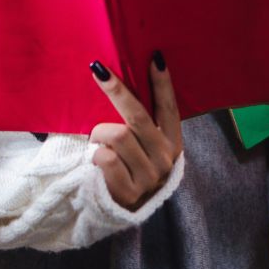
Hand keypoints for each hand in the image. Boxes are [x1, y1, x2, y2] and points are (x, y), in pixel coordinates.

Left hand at [88, 53, 182, 209]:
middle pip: (138, 117)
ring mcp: (148, 176)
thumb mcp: (145, 148)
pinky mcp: (128, 191)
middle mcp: (165, 159)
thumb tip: (121, 82)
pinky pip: (105, 158)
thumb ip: (142, 125)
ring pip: (117, 135)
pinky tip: (97, 160)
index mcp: (172, 144)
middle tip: (98, 70)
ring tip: (97, 140)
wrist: (121, 210)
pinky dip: (96, 154)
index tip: (154, 57)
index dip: (163, 84)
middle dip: (117, 91)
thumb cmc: (130, 169)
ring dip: (99, 133)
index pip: (169, 109)